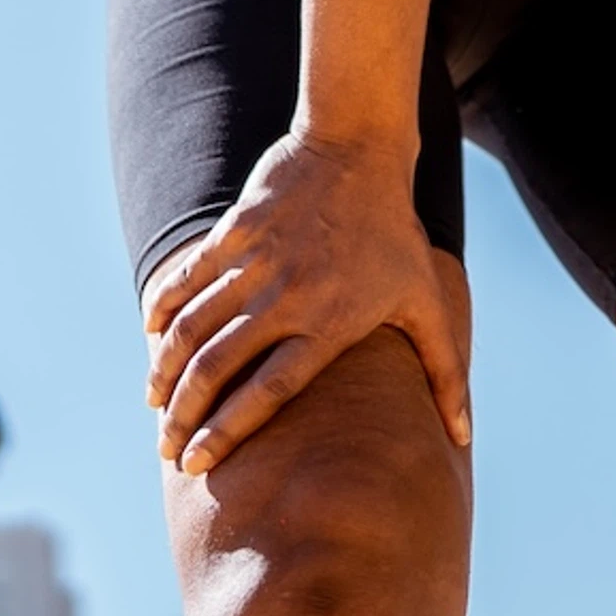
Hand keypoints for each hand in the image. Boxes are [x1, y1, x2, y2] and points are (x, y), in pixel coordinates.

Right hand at [144, 131, 470, 473]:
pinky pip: (189, 275)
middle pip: (217, 368)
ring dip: (165, 369)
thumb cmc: (396, 234)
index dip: (227, 432)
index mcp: (328, 325)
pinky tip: (152, 332)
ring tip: (153, 402)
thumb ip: (445, 374)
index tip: (199, 465)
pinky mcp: (235, 230)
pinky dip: (164, 304)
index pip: (267, 392)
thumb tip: (463, 436)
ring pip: (193, 326)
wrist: (359, 149)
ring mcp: (256, 262)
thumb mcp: (428, 302)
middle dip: (184, 415)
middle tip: (167, 449)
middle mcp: (286, 298)